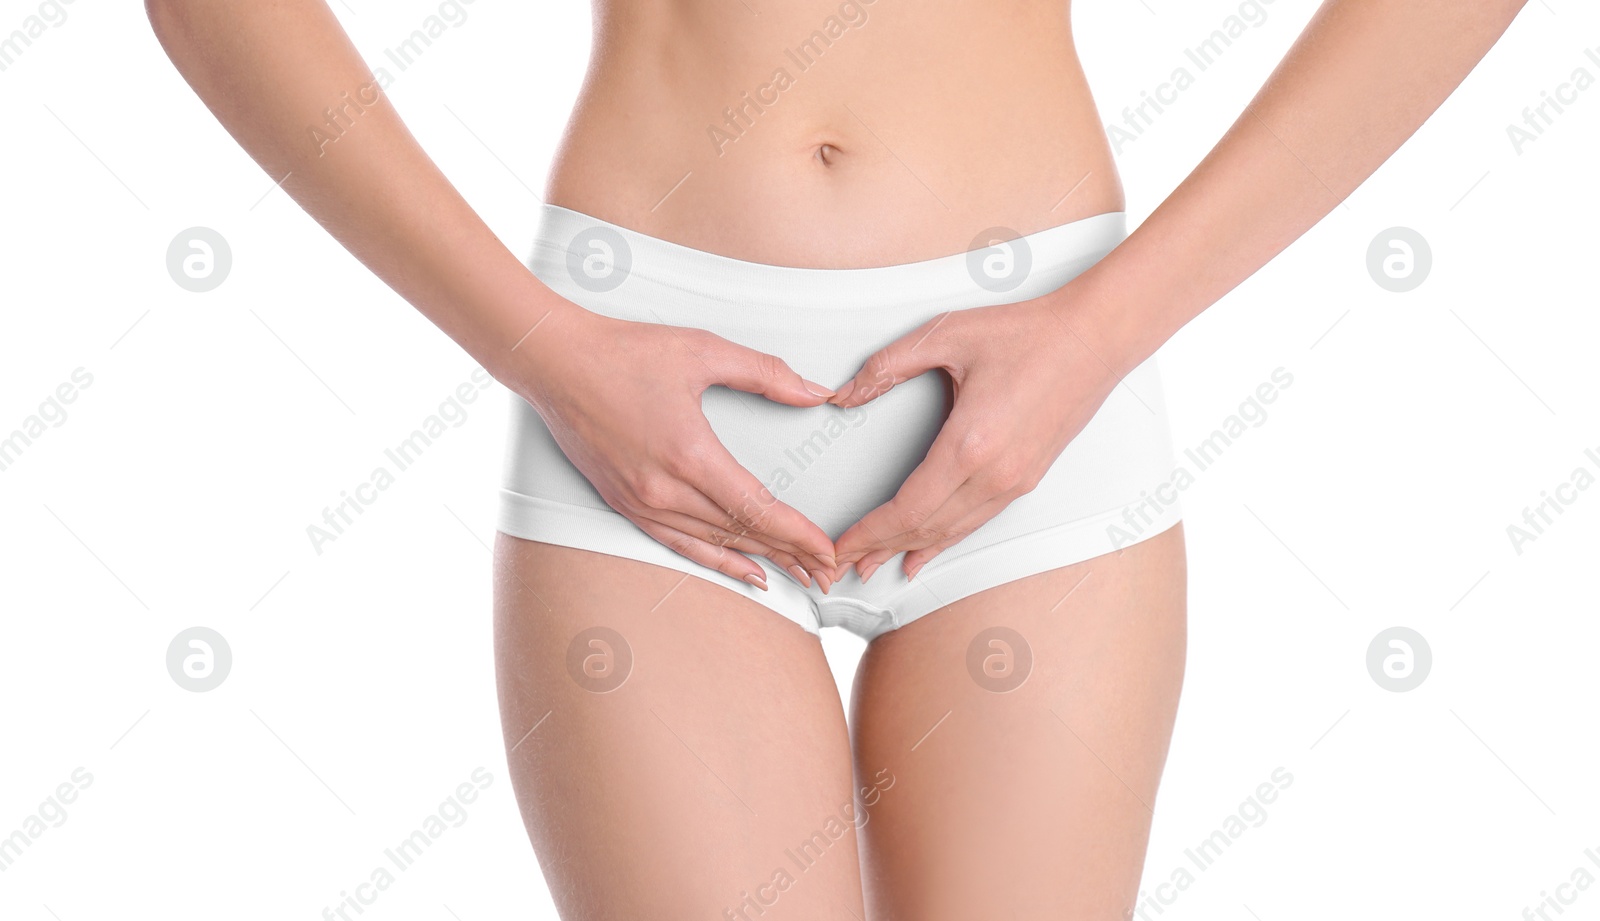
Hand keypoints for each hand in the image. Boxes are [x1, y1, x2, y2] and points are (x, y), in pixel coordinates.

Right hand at [508, 306, 838, 591]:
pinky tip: (743, 570)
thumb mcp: (704, 350)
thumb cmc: (624, 352)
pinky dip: (715, 560)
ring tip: (796, 576)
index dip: (797, 534)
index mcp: (690, 454)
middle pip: (741, 534)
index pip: (757, 509)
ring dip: (759, 561)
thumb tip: (814, 391)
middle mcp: (665, 489)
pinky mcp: (625, 504)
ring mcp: (642, 502)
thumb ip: (766, 374)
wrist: (556, 362)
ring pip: (713, 544)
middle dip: (790, 554)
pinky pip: (679, 544)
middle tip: (826, 572)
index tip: (827, 551)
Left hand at [827, 293, 1129, 581]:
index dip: (869, 532)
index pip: (907, 507)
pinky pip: (976, 522)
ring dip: (910, 550)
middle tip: (842, 565)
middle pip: (925, 528)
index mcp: (970, 443)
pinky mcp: (1028, 479)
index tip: (841, 546)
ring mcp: (1015, 482)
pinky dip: (944, 541)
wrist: (1094, 338)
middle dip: (879, 549)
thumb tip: (844, 394)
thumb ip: (888, 366)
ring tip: (874, 565)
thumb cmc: (1028, 333)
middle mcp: (995, 474)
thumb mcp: (946, 334)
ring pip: (952, 531)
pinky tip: (925, 552)